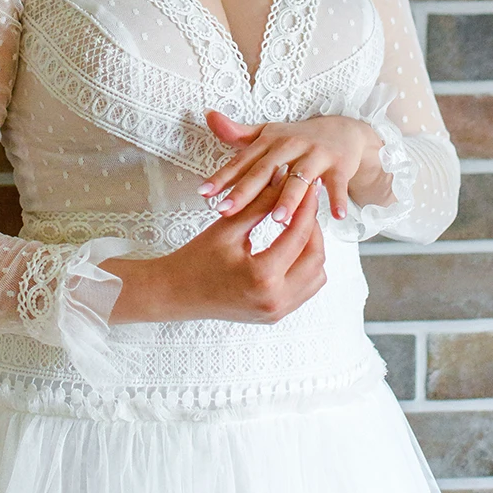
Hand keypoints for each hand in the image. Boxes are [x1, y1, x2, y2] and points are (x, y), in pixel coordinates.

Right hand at [103, 176, 326, 324]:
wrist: (175, 292)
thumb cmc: (195, 259)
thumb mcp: (228, 227)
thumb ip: (260, 202)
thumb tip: (283, 178)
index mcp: (262, 276)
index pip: (299, 235)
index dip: (306, 207)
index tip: (308, 187)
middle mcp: (275, 299)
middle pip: (315, 257)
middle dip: (314, 227)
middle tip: (306, 204)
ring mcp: (277, 311)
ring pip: (316, 276)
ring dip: (313, 248)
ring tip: (299, 225)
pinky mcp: (275, 315)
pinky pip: (305, 289)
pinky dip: (305, 266)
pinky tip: (292, 247)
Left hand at [197, 109, 391, 225]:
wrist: (342, 131)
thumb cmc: (297, 138)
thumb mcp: (267, 133)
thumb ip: (238, 133)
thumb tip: (208, 116)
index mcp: (270, 141)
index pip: (242, 161)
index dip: (222, 176)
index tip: (204, 193)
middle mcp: (290, 146)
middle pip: (265, 171)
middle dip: (245, 191)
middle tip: (225, 210)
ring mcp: (316, 155)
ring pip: (300, 179)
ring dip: (289, 199)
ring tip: (277, 219)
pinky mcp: (339, 166)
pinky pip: (338, 185)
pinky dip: (338, 199)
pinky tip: (337, 217)